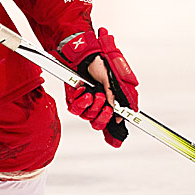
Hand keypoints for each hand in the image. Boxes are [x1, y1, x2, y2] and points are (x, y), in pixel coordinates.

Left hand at [59, 28, 139, 147]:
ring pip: (88, 117)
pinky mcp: (73, 98)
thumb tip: (120, 116)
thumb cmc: (102, 63)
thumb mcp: (116, 80)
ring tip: (95, 93)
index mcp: (111, 102)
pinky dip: (80, 101)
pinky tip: (83, 91)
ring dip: (93, 106)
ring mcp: (86, 102)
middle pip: (99, 124)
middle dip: (103, 116)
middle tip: (105, 105)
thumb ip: (118, 98)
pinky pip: (75, 109)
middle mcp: (98, 104)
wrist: (86, 52)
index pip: (112, 123)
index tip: (116, 141)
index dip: (113, 135)